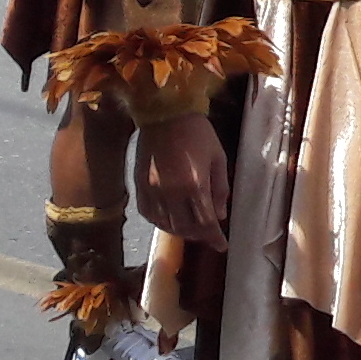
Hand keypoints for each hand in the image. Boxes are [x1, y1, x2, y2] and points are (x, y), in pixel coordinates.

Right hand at [138, 116, 229, 246]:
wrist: (164, 114)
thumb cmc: (197, 133)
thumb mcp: (218, 158)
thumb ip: (220, 189)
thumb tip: (219, 216)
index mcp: (193, 184)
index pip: (205, 222)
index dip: (214, 237)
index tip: (222, 246)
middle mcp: (170, 193)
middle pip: (184, 228)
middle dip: (199, 236)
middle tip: (209, 236)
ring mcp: (151, 191)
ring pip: (165, 225)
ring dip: (181, 232)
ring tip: (193, 230)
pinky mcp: (139, 186)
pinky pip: (149, 214)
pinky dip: (161, 223)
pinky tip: (170, 221)